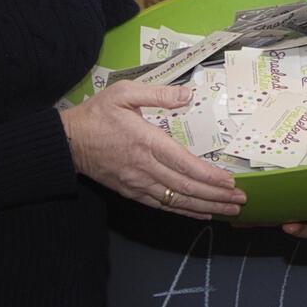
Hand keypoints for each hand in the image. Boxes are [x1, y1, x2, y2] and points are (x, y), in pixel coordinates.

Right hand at [60, 82, 247, 220]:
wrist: (66, 142)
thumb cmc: (97, 115)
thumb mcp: (124, 93)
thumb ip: (158, 93)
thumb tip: (187, 93)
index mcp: (147, 142)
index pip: (184, 163)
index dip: (209, 176)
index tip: (229, 181)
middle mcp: (145, 167)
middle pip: (186, 187)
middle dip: (216, 196)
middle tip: (240, 200)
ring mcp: (138, 183)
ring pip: (176, 200)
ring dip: (205, 207)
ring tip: (228, 210)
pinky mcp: (131, 191)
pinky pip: (162, 205)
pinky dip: (184, 211)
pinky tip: (200, 213)